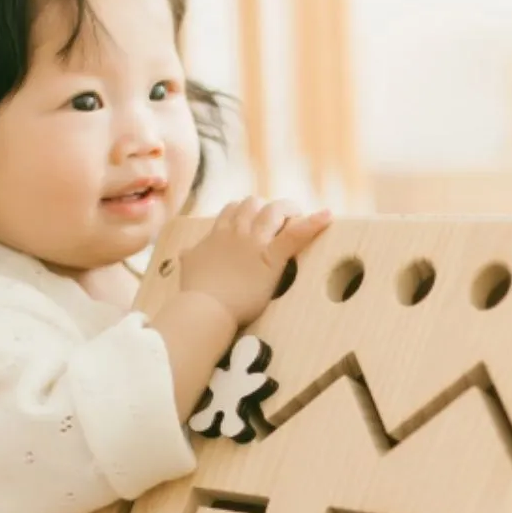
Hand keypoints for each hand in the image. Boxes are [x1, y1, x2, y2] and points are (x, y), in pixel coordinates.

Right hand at [179, 198, 331, 328]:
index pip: (234, 209)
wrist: (204, 309)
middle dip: (269, 208)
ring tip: (299, 217)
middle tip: (282, 221)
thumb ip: (189, 256)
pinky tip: (328, 216)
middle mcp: (235, 231)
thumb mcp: (188, 268)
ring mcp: (253, 242)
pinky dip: (313, 224)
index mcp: (217, 234)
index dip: (248, 212)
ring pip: (273, 211)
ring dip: (288, 211)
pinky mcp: (269, 258)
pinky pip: (294, 235)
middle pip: (254, 203)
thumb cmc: (196, 293)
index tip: (256, 220)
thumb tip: (183, 253)